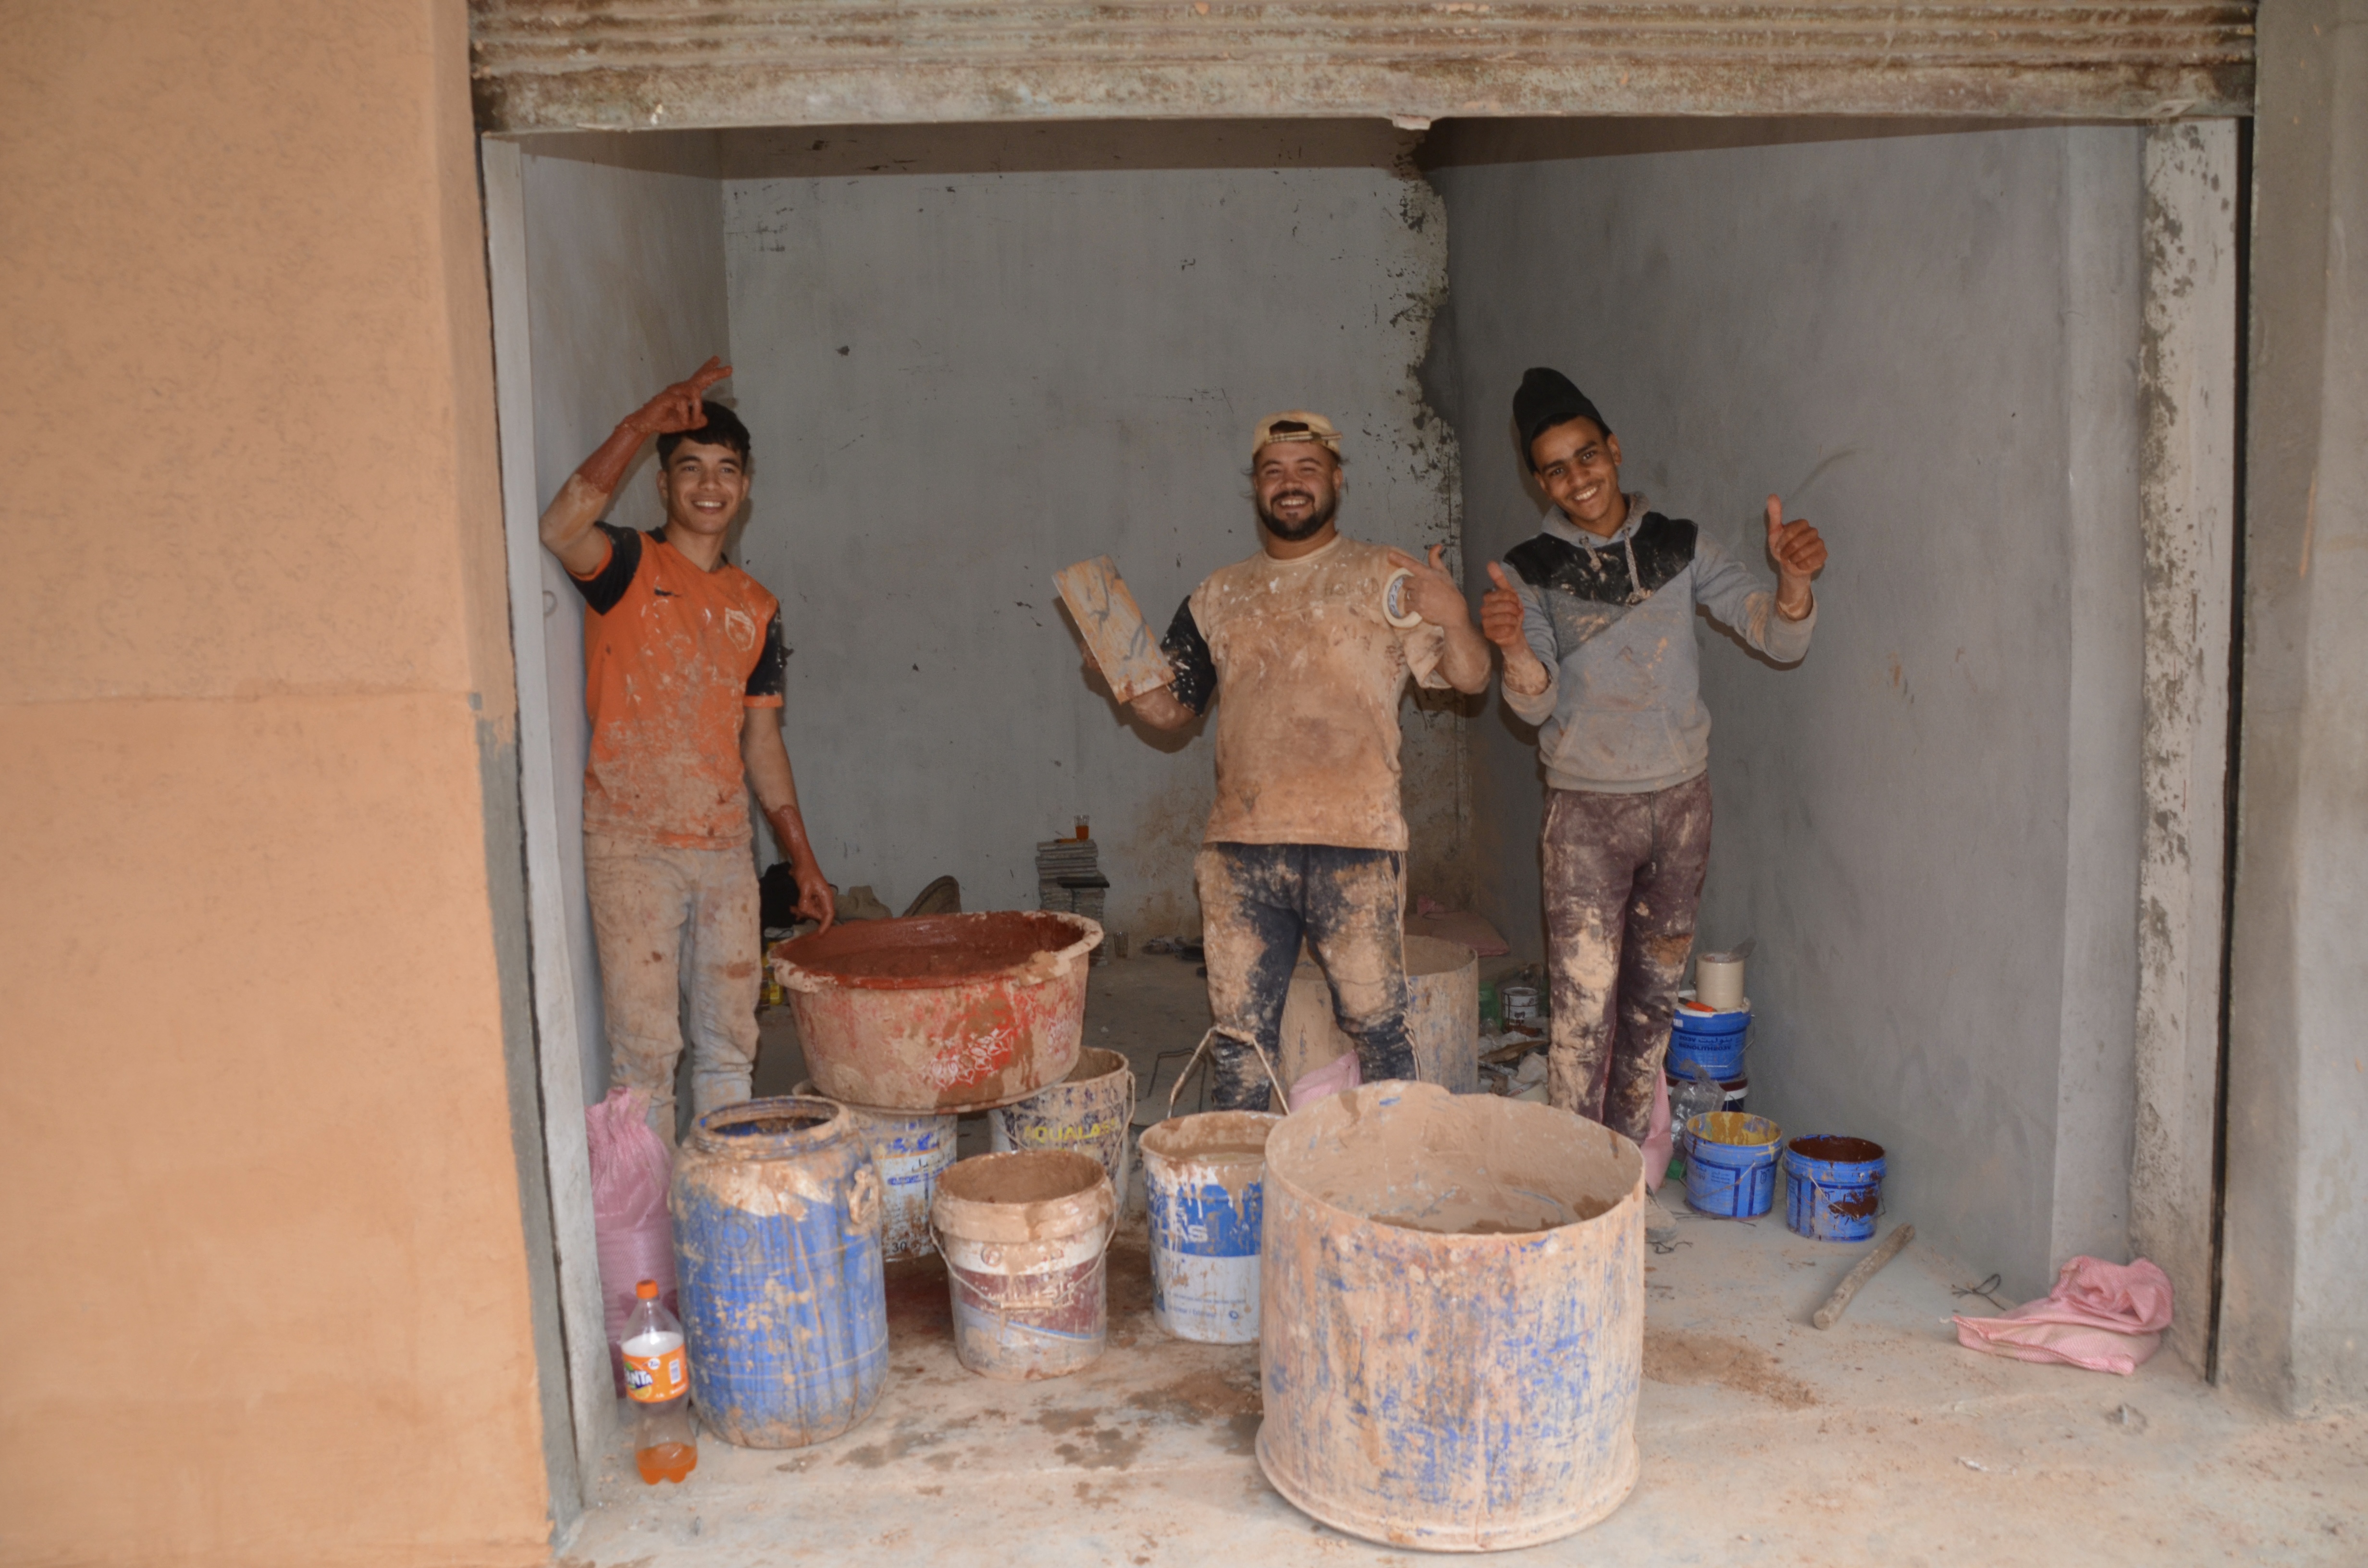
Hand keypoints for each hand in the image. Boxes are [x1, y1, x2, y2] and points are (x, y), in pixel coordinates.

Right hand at [624, 356, 732, 436]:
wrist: (647, 424)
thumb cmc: (665, 421)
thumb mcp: (685, 424)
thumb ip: (695, 421)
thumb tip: (706, 419)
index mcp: (686, 392)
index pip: (700, 379)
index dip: (711, 371)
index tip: (723, 364)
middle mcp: (681, 388)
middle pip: (701, 378)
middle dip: (715, 373)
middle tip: (729, 369)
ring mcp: (675, 391)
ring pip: (695, 392)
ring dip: (696, 409)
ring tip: (690, 421)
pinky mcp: (668, 397)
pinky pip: (684, 403)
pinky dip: (686, 415)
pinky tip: (682, 421)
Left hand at [793, 861, 835, 933]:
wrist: (801, 862)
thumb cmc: (806, 872)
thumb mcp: (805, 887)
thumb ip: (805, 902)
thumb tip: (804, 913)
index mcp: (826, 896)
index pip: (829, 915)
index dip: (825, 925)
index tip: (819, 935)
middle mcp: (823, 899)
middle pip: (818, 915)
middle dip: (808, 916)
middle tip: (796, 912)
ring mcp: (817, 899)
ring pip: (811, 912)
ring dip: (802, 912)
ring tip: (792, 908)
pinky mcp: (810, 897)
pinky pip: (807, 907)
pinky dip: (800, 909)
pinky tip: (793, 908)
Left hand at [1382, 544, 1470, 627]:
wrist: (1454, 611)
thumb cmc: (1449, 591)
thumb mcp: (1444, 572)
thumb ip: (1436, 559)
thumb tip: (1437, 546)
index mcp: (1427, 573)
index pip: (1411, 564)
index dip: (1399, 559)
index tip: (1390, 554)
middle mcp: (1422, 583)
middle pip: (1406, 582)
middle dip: (1411, 586)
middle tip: (1421, 589)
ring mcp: (1419, 596)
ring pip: (1407, 594)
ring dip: (1412, 597)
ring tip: (1424, 599)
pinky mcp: (1418, 607)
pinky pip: (1407, 606)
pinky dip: (1412, 607)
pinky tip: (1421, 606)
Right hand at [1480, 561, 1527, 649]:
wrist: (1515, 632)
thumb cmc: (1511, 612)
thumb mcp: (1510, 593)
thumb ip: (1499, 579)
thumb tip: (1490, 563)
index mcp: (1488, 599)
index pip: (1497, 593)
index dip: (1510, 597)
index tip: (1515, 602)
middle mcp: (1484, 610)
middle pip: (1500, 605)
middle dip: (1513, 609)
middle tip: (1516, 613)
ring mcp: (1485, 623)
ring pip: (1502, 618)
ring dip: (1513, 619)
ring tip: (1514, 621)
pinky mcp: (1489, 635)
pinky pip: (1502, 630)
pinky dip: (1511, 629)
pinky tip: (1511, 630)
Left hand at [1765, 495, 1825, 615]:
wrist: (1788, 567)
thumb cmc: (1782, 548)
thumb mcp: (1774, 532)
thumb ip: (1774, 514)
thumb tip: (1772, 495)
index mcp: (1802, 524)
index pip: (1793, 529)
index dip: (1783, 540)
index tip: (1778, 546)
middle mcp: (1813, 532)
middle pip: (1798, 541)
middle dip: (1787, 551)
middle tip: (1784, 555)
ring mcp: (1819, 543)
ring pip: (1806, 551)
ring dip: (1793, 559)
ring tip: (1791, 560)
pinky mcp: (1823, 555)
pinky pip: (1812, 561)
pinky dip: (1802, 565)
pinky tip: (1800, 564)